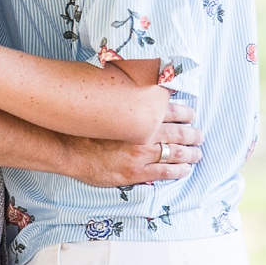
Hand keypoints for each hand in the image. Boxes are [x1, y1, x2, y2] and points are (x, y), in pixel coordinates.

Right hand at [67, 103, 202, 188]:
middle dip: (193, 133)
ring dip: (191, 152)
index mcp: (137, 115)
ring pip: (176, 152)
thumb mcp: (104, 105)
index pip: (170, 110)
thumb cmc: (82, 126)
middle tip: (199, 134)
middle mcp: (143, 134)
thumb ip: (123, 100)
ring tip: (197, 153)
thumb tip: (139, 92)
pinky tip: (185, 168)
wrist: (66, 148)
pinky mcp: (135, 172)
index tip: (191, 114)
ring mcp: (141, 154)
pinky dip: (179, 170)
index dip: (184, 112)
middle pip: (178, 132)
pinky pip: (165, 172)